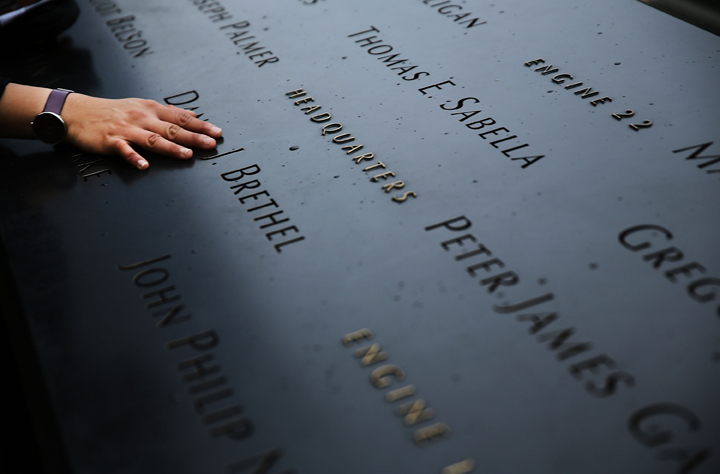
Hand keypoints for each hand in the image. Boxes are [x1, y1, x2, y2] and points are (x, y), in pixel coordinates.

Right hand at [62, 94, 222, 169]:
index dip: (200, 124)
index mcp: (151, 109)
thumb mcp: (142, 106)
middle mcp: (142, 118)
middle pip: (172, 128)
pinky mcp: (111, 141)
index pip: (181, 117)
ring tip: (186, 154)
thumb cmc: (113, 111)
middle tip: (211, 144)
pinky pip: (125, 150)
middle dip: (193, 136)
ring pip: (153, 139)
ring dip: (170, 147)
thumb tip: (192, 114)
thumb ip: (168, 112)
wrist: (77, 112)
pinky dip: (134, 158)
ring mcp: (127, 130)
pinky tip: (144, 166)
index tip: (217, 132)